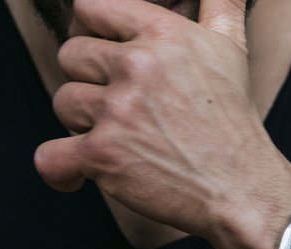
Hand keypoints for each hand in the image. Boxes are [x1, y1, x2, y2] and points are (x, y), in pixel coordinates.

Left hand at [34, 0, 290, 248]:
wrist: (241, 189)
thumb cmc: (233, 123)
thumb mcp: (230, 48)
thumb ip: (220, 4)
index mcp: (162, 34)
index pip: (91, 7)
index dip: (90, 32)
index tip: (101, 56)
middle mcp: (137, 66)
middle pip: (70, 55)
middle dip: (88, 81)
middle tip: (116, 104)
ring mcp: (116, 111)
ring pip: (62, 102)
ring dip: (81, 122)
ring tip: (115, 136)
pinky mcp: (102, 155)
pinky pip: (50, 156)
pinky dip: (59, 168)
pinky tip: (78, 172)